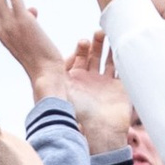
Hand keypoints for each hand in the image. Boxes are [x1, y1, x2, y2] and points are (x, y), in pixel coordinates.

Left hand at [65, 27, 133, 156]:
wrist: (100, 131)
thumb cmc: (79, 113)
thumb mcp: (64, 91)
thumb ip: (55, 76)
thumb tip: (40, 61)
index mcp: (77, 80)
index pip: (78, 58)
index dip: (81, 49)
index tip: (82, 42)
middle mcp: (91, 80)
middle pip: (93, 56)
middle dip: (96, 44)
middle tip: (98, 33)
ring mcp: (106, 83)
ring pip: (109, 60)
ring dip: (110, 48)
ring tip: (112, 35)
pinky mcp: (121, 88)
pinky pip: (123, 70)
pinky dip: (125, 59)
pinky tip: (125, 49)